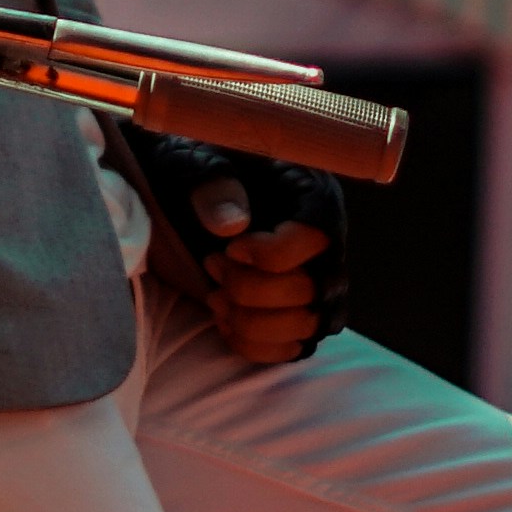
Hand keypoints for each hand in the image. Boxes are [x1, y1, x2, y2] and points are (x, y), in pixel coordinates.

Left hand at [171, 152, 349, 364]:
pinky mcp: (300, 316)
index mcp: (314, 197)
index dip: (270, 255)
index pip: (316, 240)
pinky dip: (252, 345)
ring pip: (305, 328)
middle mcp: (328, 246)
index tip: (229, 248)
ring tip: (214, 297)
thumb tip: (232, 226)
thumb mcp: (194, 162)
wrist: (183, 198)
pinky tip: (223, 320)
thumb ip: (210, 184)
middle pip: (311, 291)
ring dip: (250, 322)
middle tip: (212, 264)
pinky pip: (292, 350)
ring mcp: (319, 287)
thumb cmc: (196, 172)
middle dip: (250, 289)